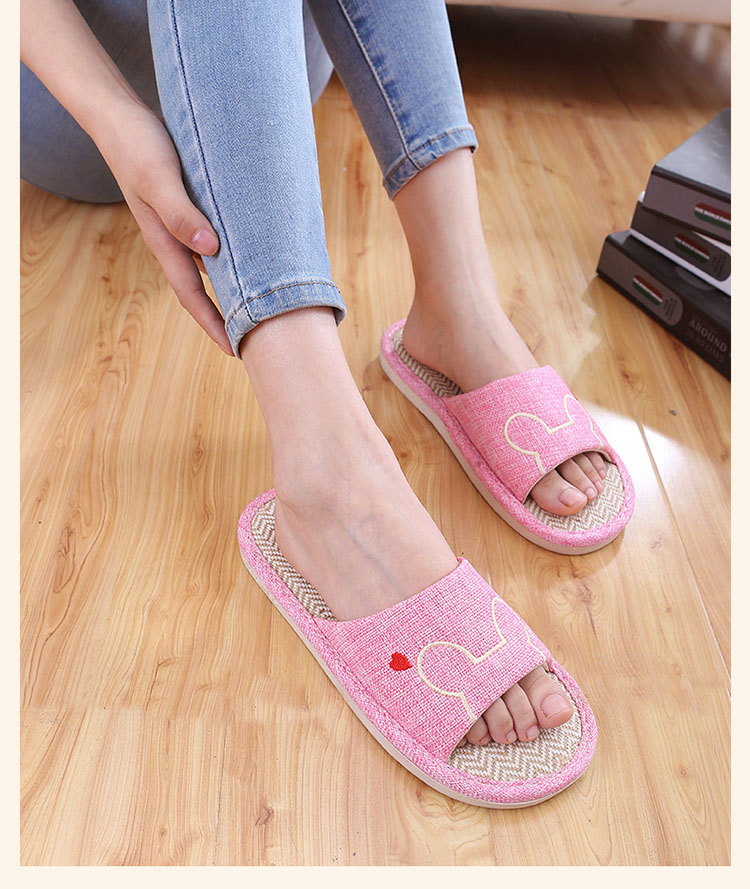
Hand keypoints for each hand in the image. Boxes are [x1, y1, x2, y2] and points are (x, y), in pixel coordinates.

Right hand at [96, 101, 232, 354]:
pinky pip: (215, 242)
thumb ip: (180, 213)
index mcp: (165, 241)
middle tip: (257, 339)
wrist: (118, 117)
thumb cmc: (137, 145)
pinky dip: (233, 256)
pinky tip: (254, 257)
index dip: (213, 323)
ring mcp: (180, 226)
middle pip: (203, 289)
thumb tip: (210, 250)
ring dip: (232, 288)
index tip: (235, 350)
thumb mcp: (159, 178)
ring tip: (261, 306)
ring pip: (211, 267)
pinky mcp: (189, 208)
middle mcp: (174, 240)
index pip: (192, 295)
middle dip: (226, 316)